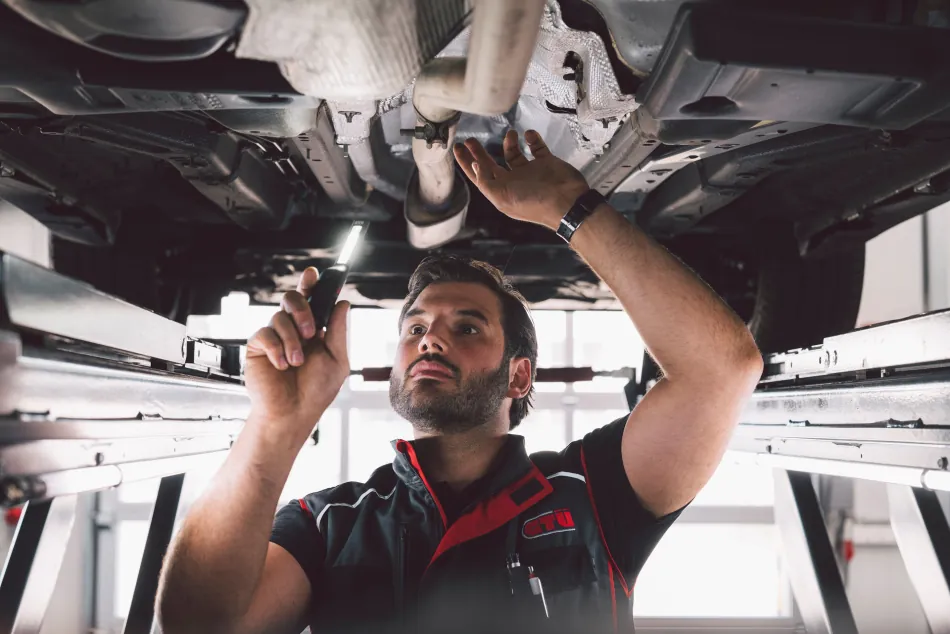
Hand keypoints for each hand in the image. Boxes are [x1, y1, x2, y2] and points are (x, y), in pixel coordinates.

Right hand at [244, 267, 349, 442]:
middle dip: (303, 310)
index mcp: (313, 330)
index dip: (310, 284)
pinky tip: (282, 366)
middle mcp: (292, 330)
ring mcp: (274, 338)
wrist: (292, 414)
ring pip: (279, 317)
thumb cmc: (315, 392)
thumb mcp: (336, 360)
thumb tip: (343, 303)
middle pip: (292, 299)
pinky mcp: (257, 348)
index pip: (311, 300)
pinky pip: (264, 334)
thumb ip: (337, 331)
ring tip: (297, 362)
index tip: (313, 273)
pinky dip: (276, 349)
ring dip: (292, 340)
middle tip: (311, 333)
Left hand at [453, 129, 589, 230]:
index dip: (467, 163)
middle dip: (480, 152)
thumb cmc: (536, 203)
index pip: (479, 176)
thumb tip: (475, 166)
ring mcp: (530, 172)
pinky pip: (536, 147)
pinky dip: (532, 139)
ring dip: (509, 142)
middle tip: (471, 140)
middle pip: (492, 164)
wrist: (568, 202)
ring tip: (509, 134)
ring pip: (514, 154)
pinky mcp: (546, 163)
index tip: (457, 148)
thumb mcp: (503, 196)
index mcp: (502, 191)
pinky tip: (528, 135)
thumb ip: (486, 181)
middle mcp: (514, 182)